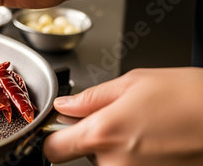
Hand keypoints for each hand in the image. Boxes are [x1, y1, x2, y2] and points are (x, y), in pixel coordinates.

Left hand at [43, 67, 202, 165]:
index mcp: (103, 133)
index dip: (53, 138)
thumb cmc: (189, 96)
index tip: (60, 129)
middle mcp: (114, 163)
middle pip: (83, 154)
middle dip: (93, 137)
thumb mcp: (133, 83)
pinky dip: (136, 157)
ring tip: (143, 127)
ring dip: (116, 147)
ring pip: (107, 162)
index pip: (53, 149)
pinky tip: (154, 140)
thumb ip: (91, 98)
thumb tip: (65, 105)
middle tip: (118, 118)